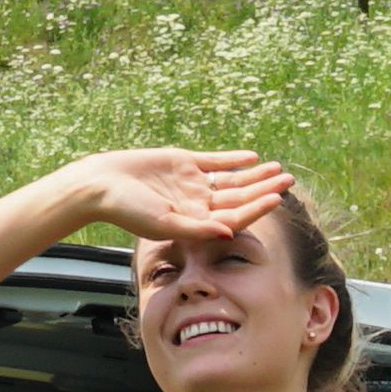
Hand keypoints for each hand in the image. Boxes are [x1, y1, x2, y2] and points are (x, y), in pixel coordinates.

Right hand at [55, 147, 297, 246]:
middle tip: (289, 180)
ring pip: (232, 180)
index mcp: (196, 223)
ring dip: (254, 175)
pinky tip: (251, 156)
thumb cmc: (128, 211)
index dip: (257, 208)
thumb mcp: (164, 224)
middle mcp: (198, 205)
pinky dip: (232, 159)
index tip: (278, 198)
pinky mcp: (182, 163)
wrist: (101, 185)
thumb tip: (229, 234)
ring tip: (278, 168)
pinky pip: (214, 161)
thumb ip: (197, 229)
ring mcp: (192, 184)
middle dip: (264, 189)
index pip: (235, 217)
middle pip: (239, 198)